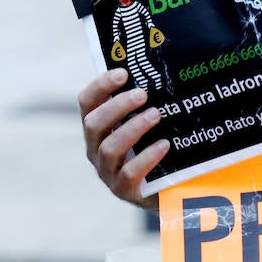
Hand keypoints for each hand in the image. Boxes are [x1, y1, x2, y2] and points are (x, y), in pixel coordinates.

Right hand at [78, 69, 167, 207]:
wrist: (169, 187)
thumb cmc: (158, 145)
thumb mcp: (150, 122)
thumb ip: (151, 101)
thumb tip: (173, 71)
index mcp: (100, 127)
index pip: (88, 102)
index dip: (100, 86)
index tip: (123, 73)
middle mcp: (97, 148)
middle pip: (93, 124)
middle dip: (117, 107)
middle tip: (142, 94)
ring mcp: (108, 171)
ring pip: (109, 148)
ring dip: (132, 129)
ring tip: (156, 115)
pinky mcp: (124, 190)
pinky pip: (129, 174)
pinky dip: (146, 157)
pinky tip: (164, 145)